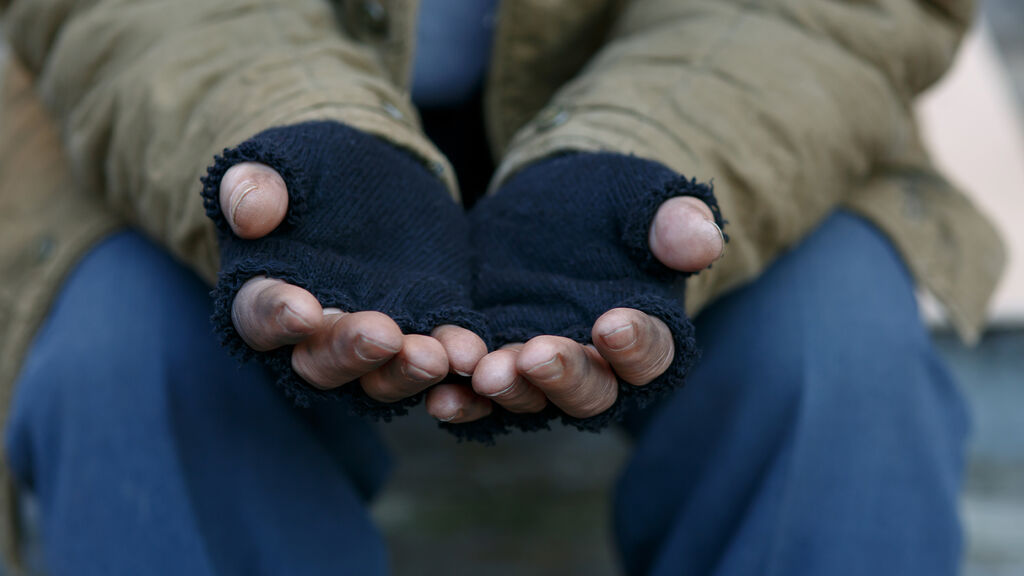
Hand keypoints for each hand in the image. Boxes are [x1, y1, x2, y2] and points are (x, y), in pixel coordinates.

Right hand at [216, 160, 486, 404]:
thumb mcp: (283, 163)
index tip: (302, 310)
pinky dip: (453, 355)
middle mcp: (316, 334)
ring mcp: (373, 341)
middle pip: (323, 361)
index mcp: (267, 294)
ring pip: (382, 374)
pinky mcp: (424, 328)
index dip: (278, 316)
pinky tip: (471, 352)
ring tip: (437, 356)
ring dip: (407, 371)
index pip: (260, 315)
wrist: (376, 174)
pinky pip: (438, 353)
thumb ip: (254, 185)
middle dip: (352, 352)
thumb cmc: (312, 170)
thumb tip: (249, 217)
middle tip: (383, 336)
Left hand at [424, 195, 722, 422]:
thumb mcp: (643, 199)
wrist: (553, 204)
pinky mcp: (496, 360)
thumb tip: (703, 241)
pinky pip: (480, 394)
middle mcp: (598, 368)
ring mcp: (542, 371)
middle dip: (564, 376)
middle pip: (591, 391)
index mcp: (647, 335)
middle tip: (537, 354)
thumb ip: (674, 221)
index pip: (652, 353)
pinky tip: (441, 395)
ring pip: (532, 398)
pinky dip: (463, 400)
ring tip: (486, 372)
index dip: (636, 344)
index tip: (613, 324)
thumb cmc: (613, 203)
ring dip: (510, 390)